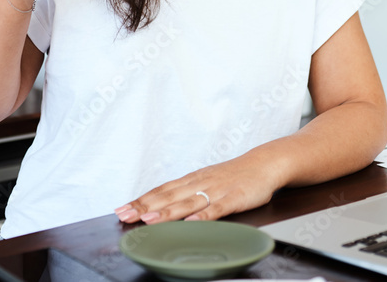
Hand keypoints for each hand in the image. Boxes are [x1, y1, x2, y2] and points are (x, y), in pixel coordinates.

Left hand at [114, 153, 284, 224]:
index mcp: (191, 180)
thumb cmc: (234, 175)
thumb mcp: (206, 181)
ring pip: (187, 202)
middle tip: (125, 215)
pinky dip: (203, 216)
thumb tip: (162, 205)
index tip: (122, 209)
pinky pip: (217, 208)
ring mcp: (216, 190)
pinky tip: (192, 223)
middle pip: (168, 196)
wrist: (264, 163)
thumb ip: (187, 193)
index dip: (140, 200)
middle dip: (145, 206)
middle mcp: (199, 183)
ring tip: (149, 220)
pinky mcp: (234, 198)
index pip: (160, 190)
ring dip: (167, 212)